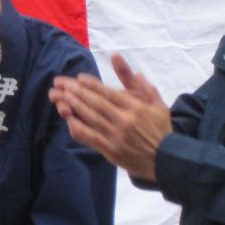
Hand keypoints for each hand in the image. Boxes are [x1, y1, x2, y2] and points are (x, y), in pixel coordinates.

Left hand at [49, 52, 172, 180]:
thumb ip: (140, 84)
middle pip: (95, 103)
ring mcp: (115, 137)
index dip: (91, 85)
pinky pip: (89, 137)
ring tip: (58, 97)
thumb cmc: (160, 128)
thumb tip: (126, 65)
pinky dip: (76, 127)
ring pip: (89, 119)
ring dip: (72, 106)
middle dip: (75, 92)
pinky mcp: (110, 151)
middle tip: (59, 83)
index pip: (109, 93)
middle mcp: (124, 120)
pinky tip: (67, 118)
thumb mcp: (156, 103)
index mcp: (135, 107)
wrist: (166, 159)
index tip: (78, 78)